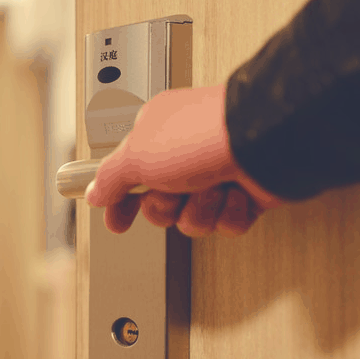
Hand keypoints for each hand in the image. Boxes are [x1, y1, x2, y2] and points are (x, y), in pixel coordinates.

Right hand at [84, 83, 284, 236]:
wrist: (265, 141)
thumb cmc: (202, 135)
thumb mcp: (136, 156)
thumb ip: (109, 178)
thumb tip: (94, 192)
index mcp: (157, 135)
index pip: (128, 176)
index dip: (120, 203)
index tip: (116, 222)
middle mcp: (186, 153)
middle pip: (160, 206)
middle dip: (167, 207)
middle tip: (175, 191)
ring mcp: (218, 172)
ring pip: (194, 218)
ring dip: (202, 209)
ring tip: (213, 186)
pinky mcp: (247, 192)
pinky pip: (227, 223)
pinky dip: (231, 212)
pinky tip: (236, 193)